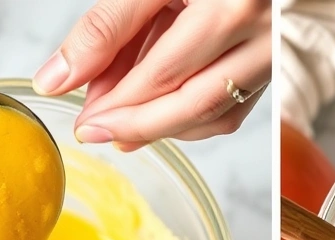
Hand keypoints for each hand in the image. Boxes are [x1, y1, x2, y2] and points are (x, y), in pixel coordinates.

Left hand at [34, 0, 270, 149]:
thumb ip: (107, 26)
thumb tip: (60, 78)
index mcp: (231, 7)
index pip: (165, 74)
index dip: (118, 104)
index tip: (84, 121)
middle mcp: (263, 37)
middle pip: (194, 105)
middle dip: (138, 126)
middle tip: (97, 131)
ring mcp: (273, 57)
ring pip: (216, 115)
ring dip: (162, 124)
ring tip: (120, 118)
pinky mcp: (273, 68)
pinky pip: (232, 109)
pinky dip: (188, 115)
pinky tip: (155, 108)